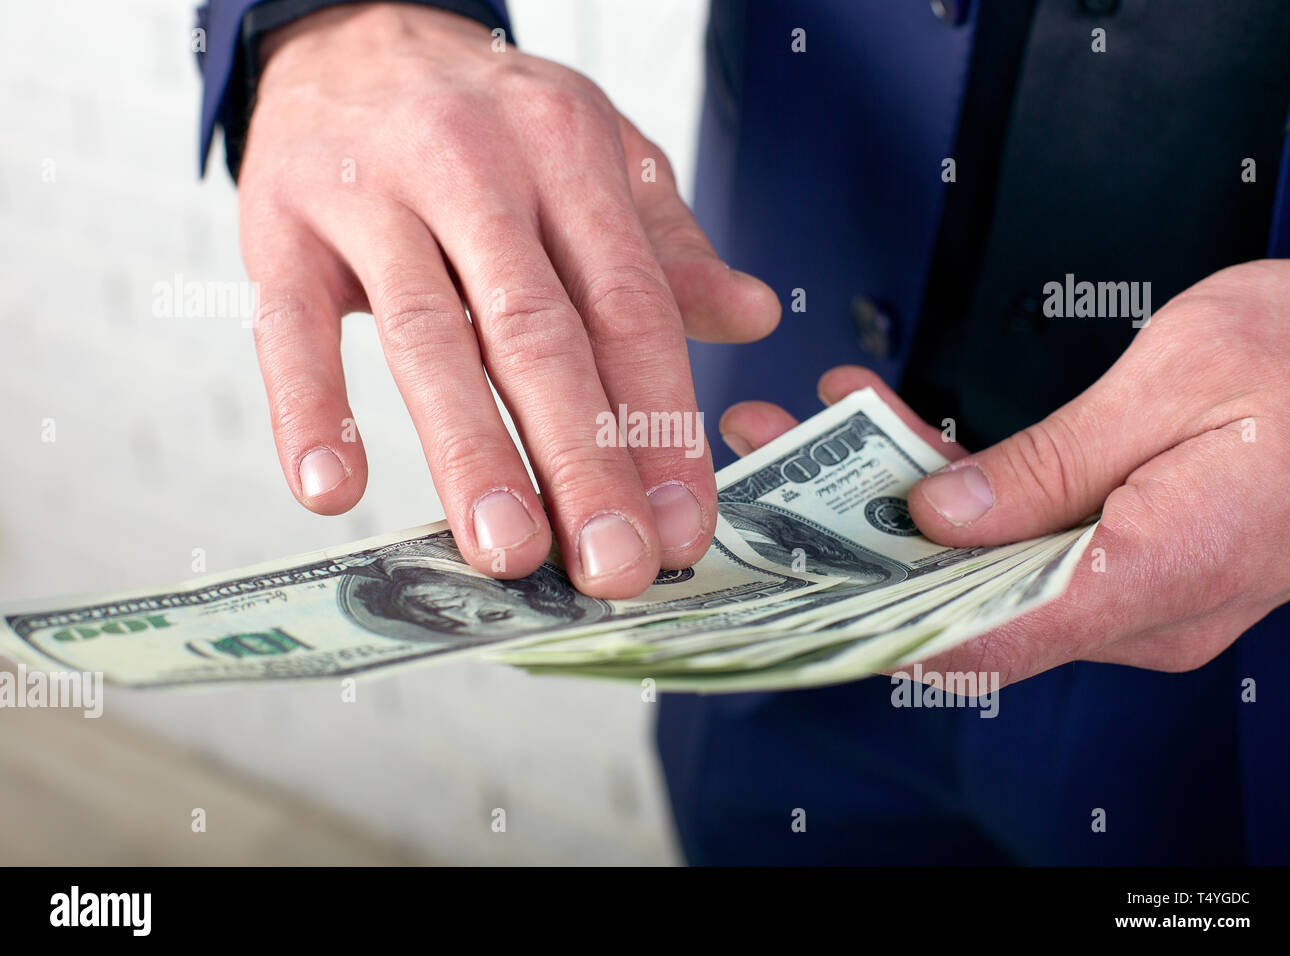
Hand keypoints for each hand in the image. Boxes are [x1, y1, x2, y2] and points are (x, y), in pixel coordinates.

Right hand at [237, 3, 779, 597]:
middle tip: (613, 568)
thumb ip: (666, 246)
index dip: (663, 425)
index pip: (630, 308)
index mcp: (570, 157)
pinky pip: (293, 323)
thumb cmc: (487, 117)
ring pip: (430, 336)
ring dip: (470, 453)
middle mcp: (479, 172)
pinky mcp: (283, 224)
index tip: (685, 525)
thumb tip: (753, 316)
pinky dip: (311, 407)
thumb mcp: (594, 153)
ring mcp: (375, 197)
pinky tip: (331, 487)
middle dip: (584, 461)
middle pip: (539, 334)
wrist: (352, 32)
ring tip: (506, 552)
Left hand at [720, 260, 1289, 685]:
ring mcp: (1129, 589)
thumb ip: (1048, 464)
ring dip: (889, 507)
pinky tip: (890, 433)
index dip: (876, 617)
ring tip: (809, 430)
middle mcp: (1138, 608)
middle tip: (771, 468)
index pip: (986, 638)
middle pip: (962, 600)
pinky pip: (1016, 540)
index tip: (791, 581)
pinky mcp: (1120, 556)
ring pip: (977, 566)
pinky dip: (950, 494)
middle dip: (854, 541)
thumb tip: (938, 518)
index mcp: (1156, 575)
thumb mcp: (1174, 385)